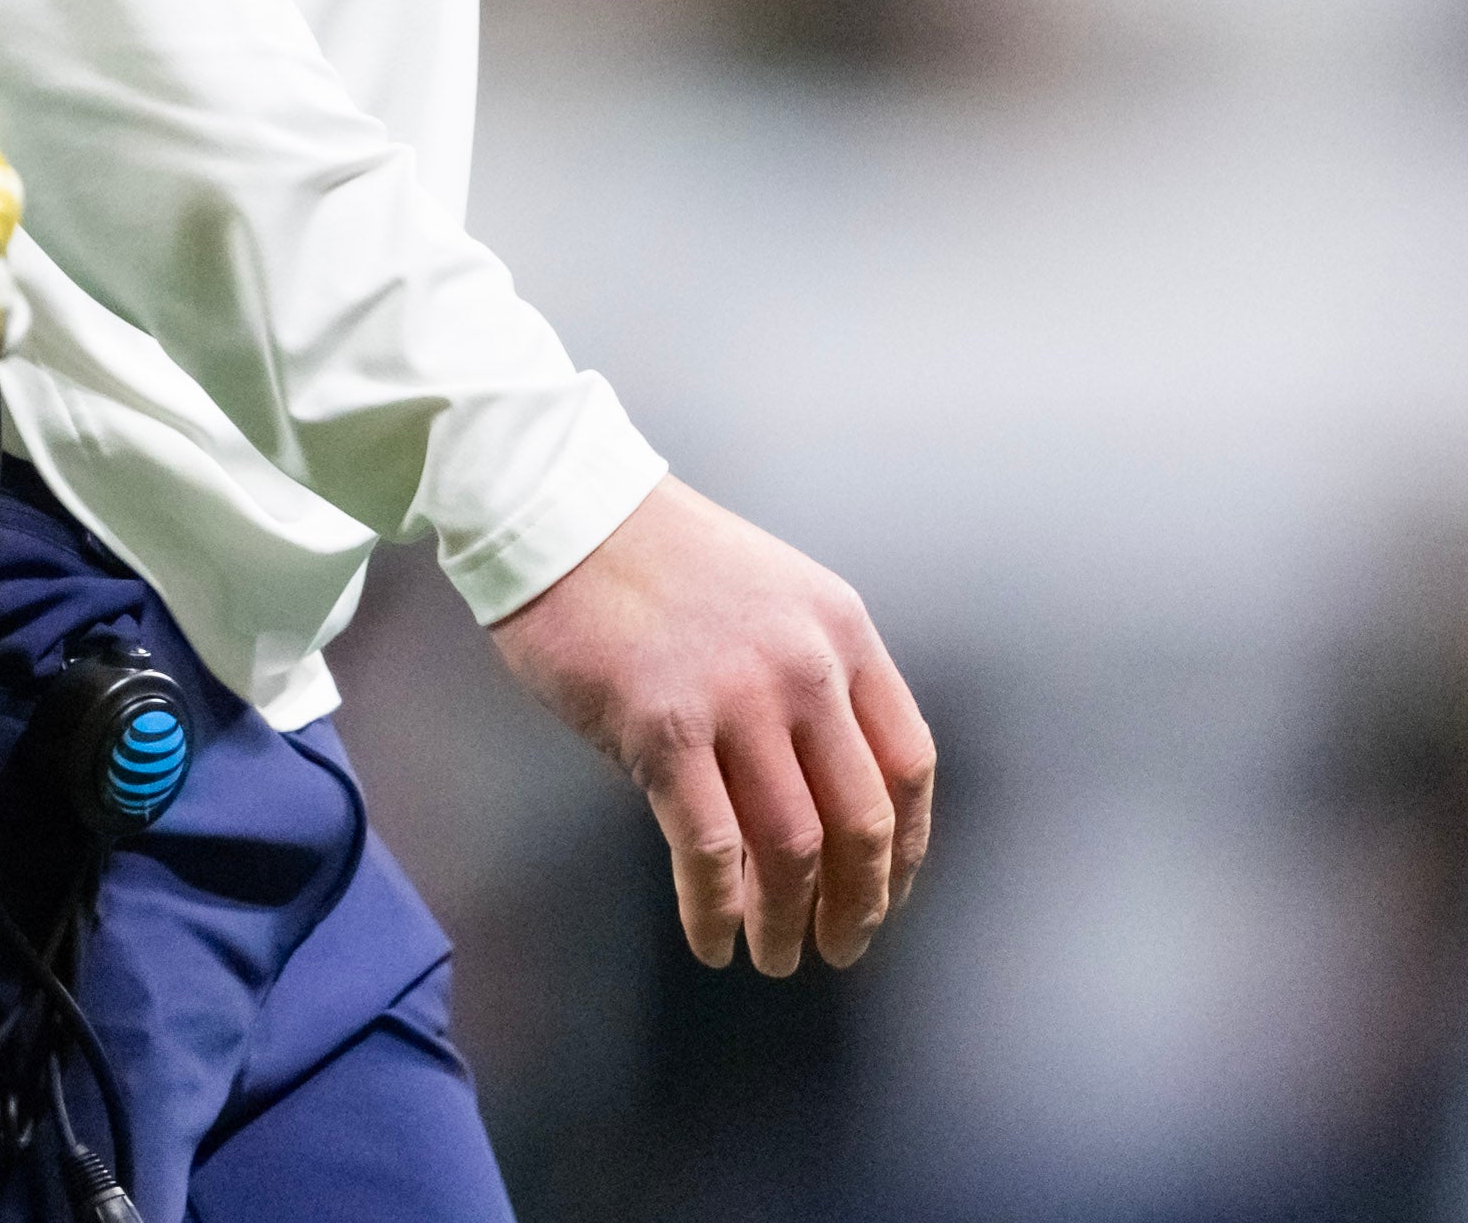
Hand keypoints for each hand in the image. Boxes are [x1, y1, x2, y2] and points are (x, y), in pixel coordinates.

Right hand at [487, 478, 932, 976]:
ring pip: (792, 847)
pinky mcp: (664, 727)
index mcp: (841, 631)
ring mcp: (737, 698)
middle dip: (858, 904)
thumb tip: (815, 793)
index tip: (887, 890)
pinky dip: (716, 910)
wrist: (560, 511)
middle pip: (861, 820)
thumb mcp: (769, 597)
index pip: (907, 763)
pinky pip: (709, 848)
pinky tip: (712, 939)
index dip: (904, 846)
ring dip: (788, 921)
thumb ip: (806, 679)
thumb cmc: (653, 557)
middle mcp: (805, 667)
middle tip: (840, 947)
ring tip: (777, 956)